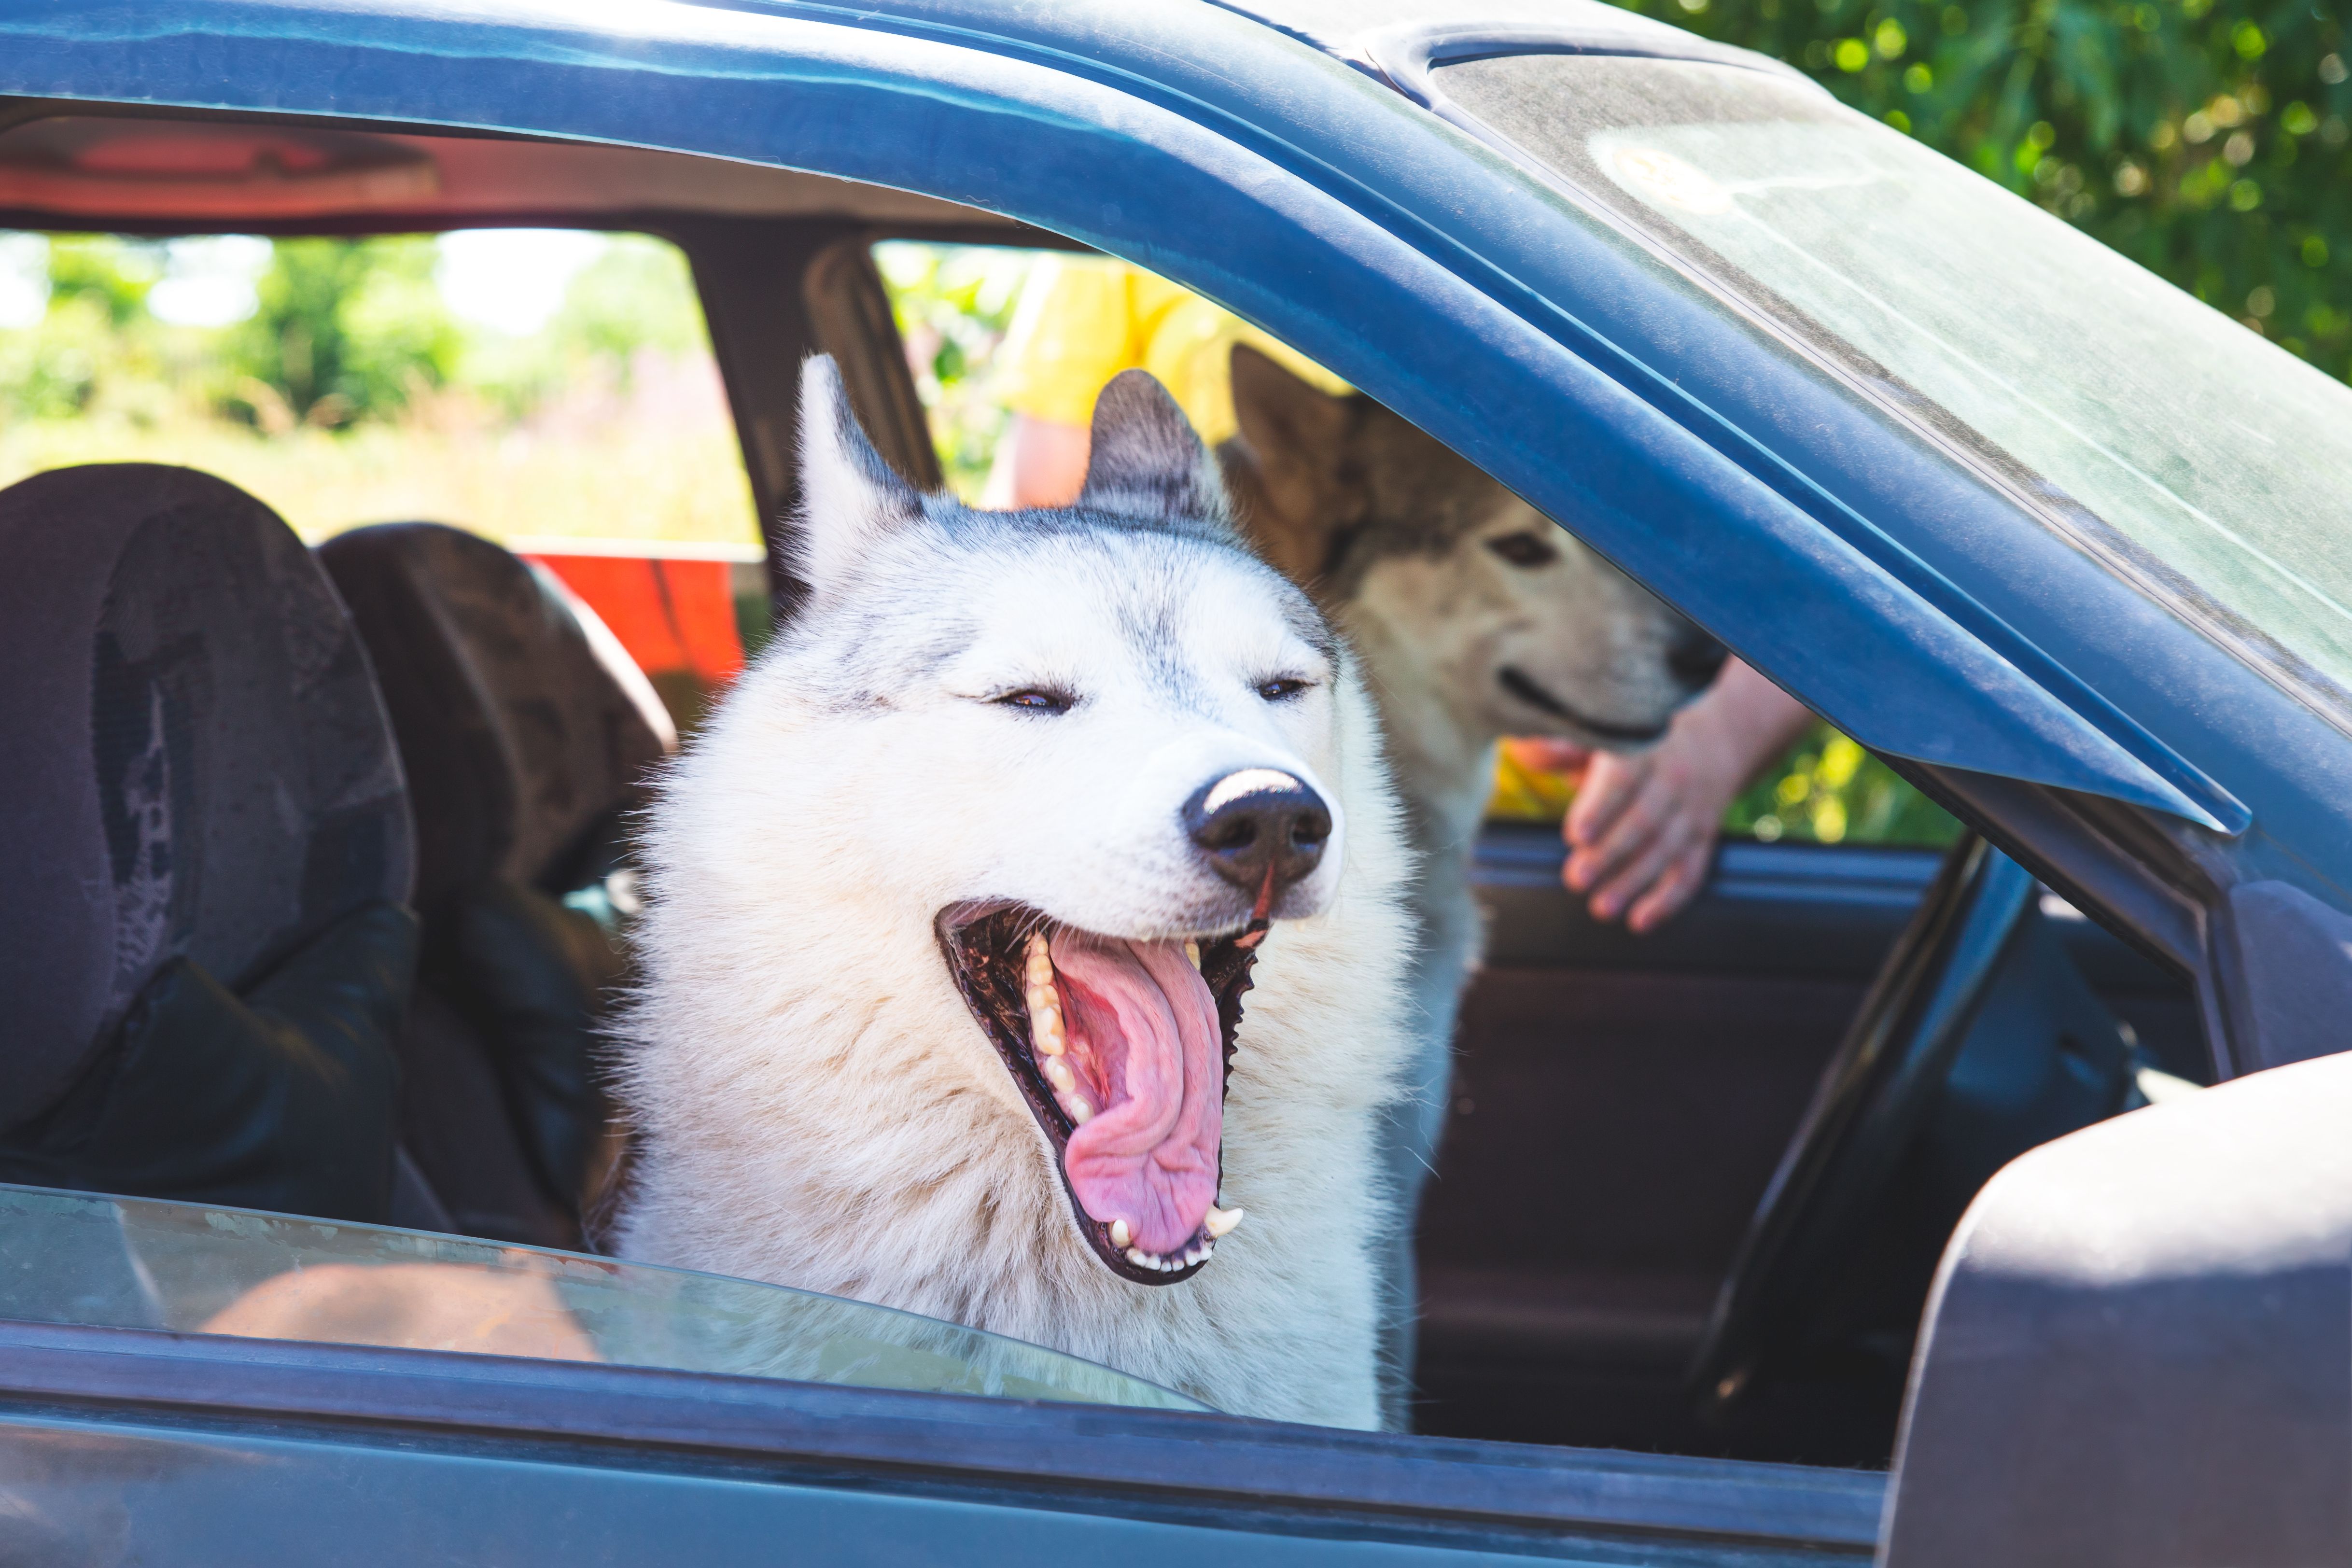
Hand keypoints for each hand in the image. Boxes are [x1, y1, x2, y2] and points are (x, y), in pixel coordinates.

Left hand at [1506, 661, 1812, 933]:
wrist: (1717, 742)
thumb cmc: (1641, 742)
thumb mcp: (1608, 734)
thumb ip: (1565, 747)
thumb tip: (1527, 753)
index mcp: (1643, 751)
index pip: (1623, 779)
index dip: (1599, 808)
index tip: (1575, 835)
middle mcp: (1672, 782)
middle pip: (1643, 821)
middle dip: (1610, 854)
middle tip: (1577, 879)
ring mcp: (1691, 813)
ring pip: (1666, 851)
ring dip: (1634, 883)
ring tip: (1602, 907)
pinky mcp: (1704, 840)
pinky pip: (1690, 872)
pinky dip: (1668, 900)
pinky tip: (1641, 921)